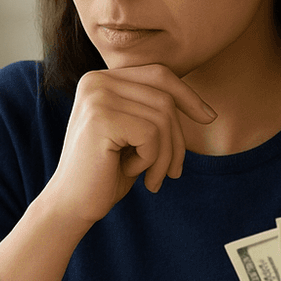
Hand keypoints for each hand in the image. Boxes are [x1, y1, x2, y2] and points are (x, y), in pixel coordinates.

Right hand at [44, 64, 215, 227]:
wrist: (71, 205)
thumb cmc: (106, 173)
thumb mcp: (135, 136)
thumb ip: (155, 112)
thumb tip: (202, 108)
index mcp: (101, 79)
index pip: (159, 75)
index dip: (188, 95)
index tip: (209, 117)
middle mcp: (96, 80)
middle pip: (164, 97)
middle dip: (177, 138)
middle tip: (172, 172)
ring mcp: (96, 96)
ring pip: (162, 118)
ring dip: (165, 155)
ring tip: (152, 178)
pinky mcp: (100, 117)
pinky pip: (151, 134)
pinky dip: (150, 160)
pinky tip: (131, 173)